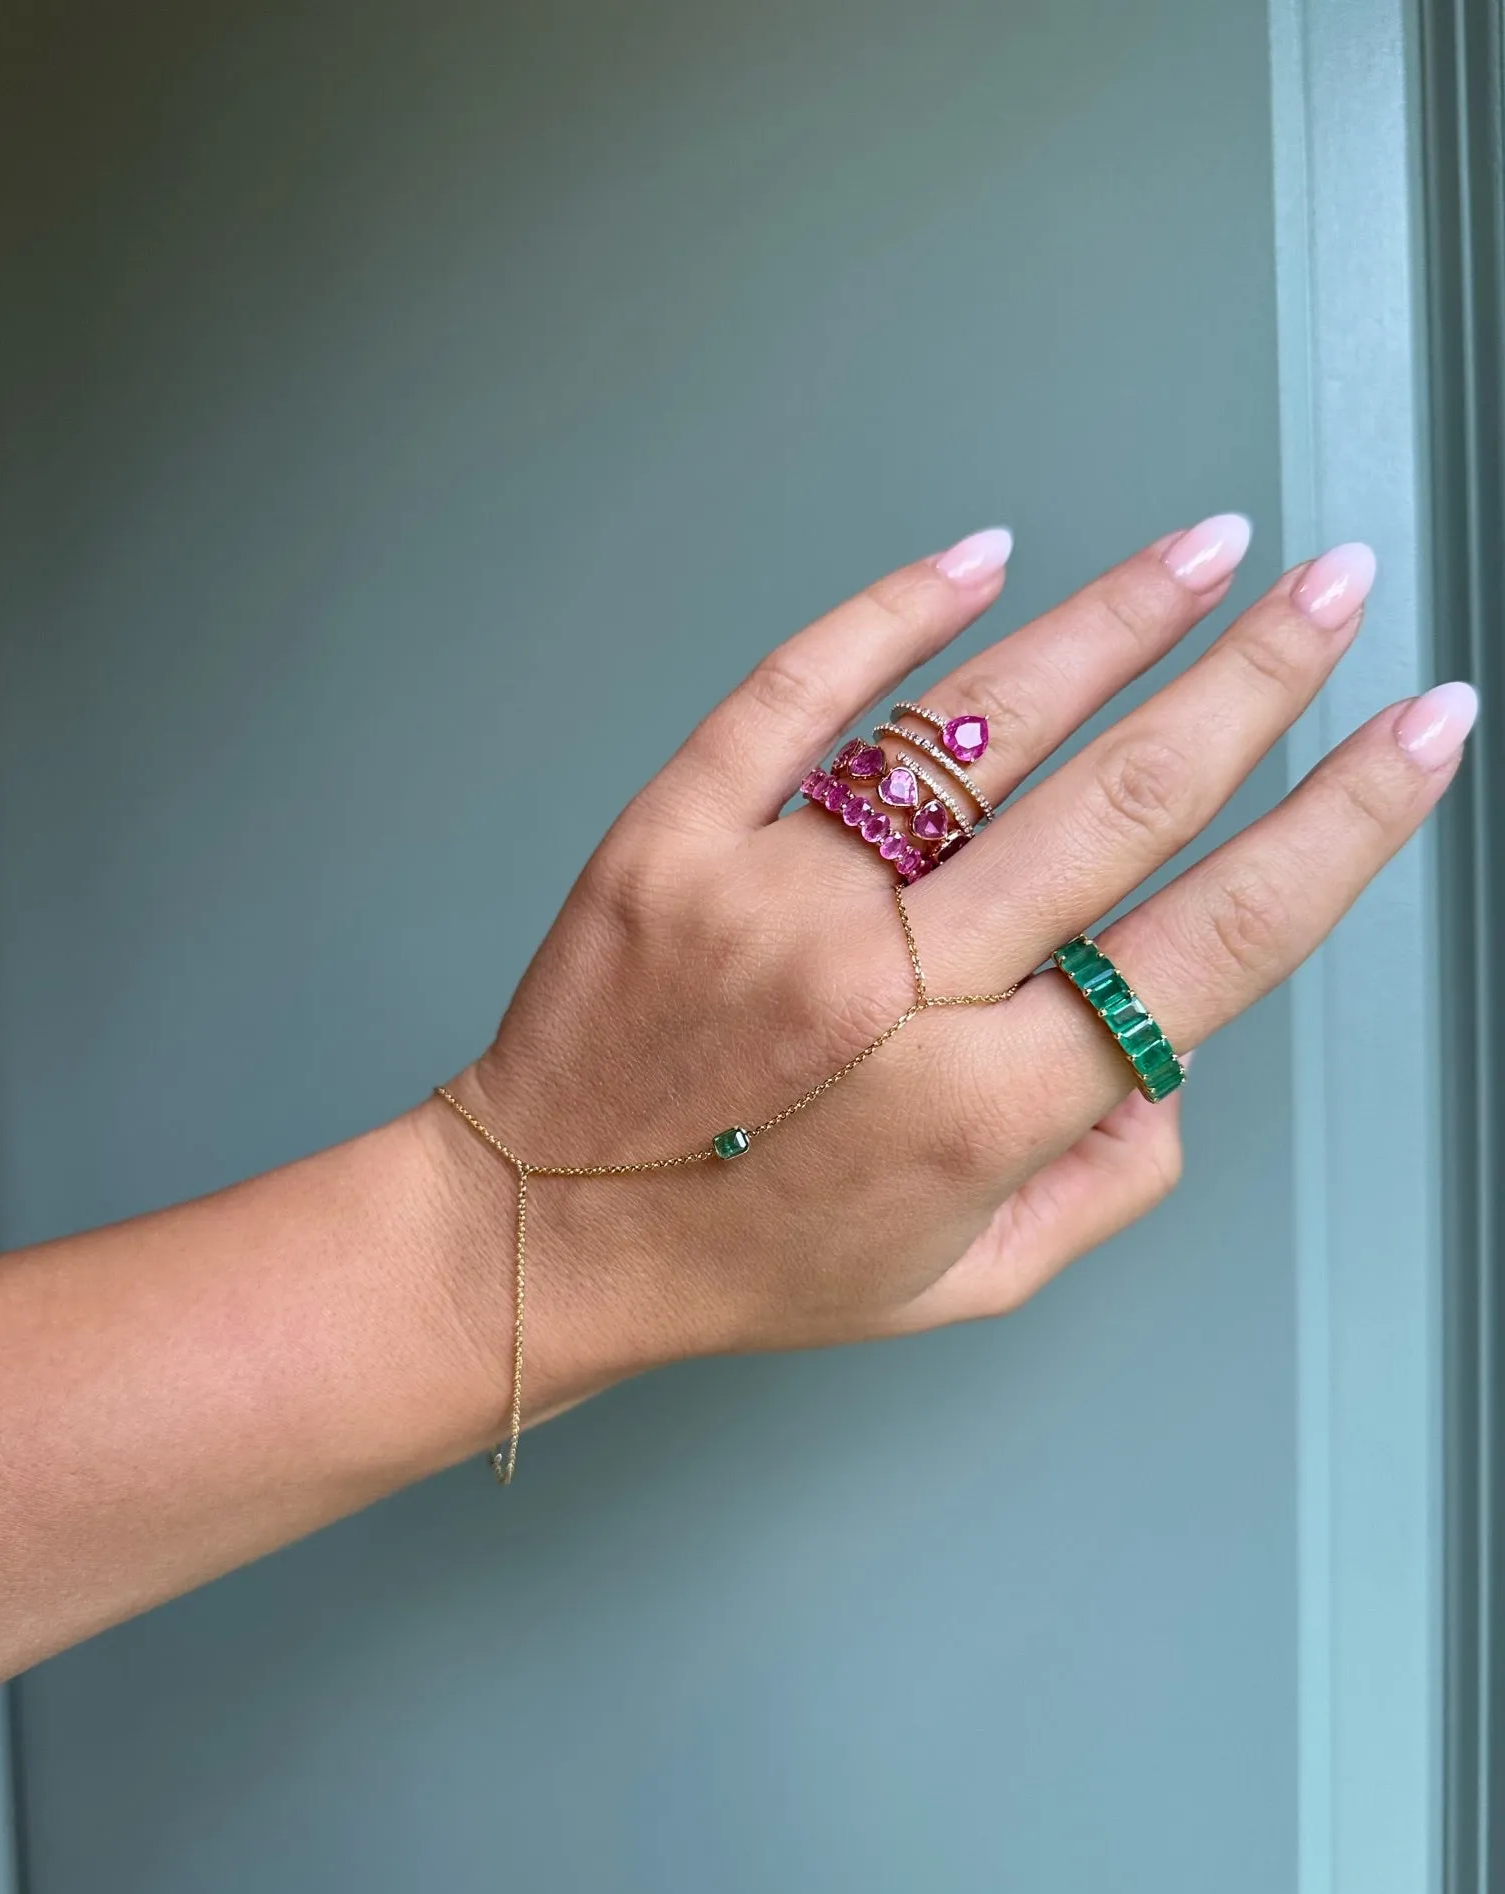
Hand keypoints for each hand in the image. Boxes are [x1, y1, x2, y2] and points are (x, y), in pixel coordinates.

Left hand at [431, 517, 1473, 1432]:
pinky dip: (897, 614)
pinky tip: (985, 557)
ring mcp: (774, 893)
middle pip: (1118, 801)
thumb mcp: (963, 1279)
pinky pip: (797, 692)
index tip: (1420, 733)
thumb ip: (1103, 1180)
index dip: (1339, 828)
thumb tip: (1172, 1055)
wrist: (542, 1231)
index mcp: (981, 1104)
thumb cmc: (756, 1263)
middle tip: (1342, 592)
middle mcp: (890, 987)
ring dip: (1114, 622)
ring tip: (1210, 550)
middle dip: (1258, 680)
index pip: (1210, 940)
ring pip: (978, 725)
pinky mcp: (675, 831)